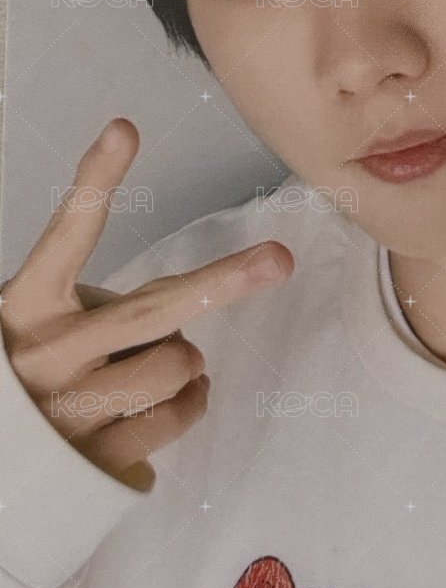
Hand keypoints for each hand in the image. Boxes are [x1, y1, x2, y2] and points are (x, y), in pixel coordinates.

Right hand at [0, 118, 292, 491]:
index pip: (67, 236)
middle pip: (156, 309)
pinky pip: (180, 413)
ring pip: (179, 364)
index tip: (125, 128)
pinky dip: (190, 402)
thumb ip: (109, 307)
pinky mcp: (98, 459)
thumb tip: (187, 322)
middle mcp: (48, 354)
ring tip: (160, 364)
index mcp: (27, 307)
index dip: (95, 181)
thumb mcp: (51, 323)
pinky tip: (174, 398)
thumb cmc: (35, 373)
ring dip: (186, 362)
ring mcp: (72, 410)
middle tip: (277, 259)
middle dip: (225, 280)